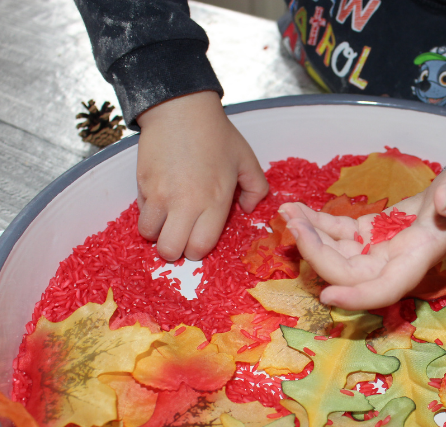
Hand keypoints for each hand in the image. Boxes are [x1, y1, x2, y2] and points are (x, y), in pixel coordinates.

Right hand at [136, 91, 268, 260]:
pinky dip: (149, 216)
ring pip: (151, 236)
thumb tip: (247, 209)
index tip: (199, 240)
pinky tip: (159, 204)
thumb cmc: (216, 134)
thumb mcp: (246, 160)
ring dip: (159, 234)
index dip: (199, 250)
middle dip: (176, 250)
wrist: (180, 108)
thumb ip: (256, 189)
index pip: (201, 247)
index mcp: (215, 202)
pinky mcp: (143, 185)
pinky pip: (141, 214)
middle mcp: (186, 204)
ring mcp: (161, 196)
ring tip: (168, 222)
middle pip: (171, 250)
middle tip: (181, 236)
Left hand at [280, 163, 445, 309]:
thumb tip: (445, 201)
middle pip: (350, 273)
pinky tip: (298, 209)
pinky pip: (339, 235)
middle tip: (294, 226)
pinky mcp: (370, 234)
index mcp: (419, 257)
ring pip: (338, 255)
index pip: (386, 288)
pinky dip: (317, 223)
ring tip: (288, 212)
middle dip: (318, 255)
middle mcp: (395, 261)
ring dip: (310, 237)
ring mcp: (379, 249)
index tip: (327, 295)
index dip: (357, 297)